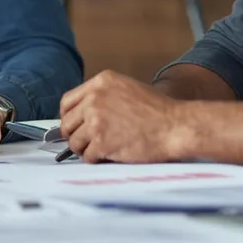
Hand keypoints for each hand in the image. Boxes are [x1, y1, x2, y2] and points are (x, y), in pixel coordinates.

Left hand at [58, 71, 185, 162]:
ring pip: (74, 142)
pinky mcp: (101, 142)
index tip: (74, 126)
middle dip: (75, 136)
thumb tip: (82, 114)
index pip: (67, 102)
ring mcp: (96, 121)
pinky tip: (109, 156)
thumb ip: (103, 96)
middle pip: (67, 124)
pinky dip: (96, 160)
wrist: (176, 126)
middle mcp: (94, 99)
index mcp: (100, 82)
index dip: (68, 117)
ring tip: (100, 151)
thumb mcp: (127, 89)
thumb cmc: (158, 111)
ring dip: (85, 150)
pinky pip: (88, 156)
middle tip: (86, 143)